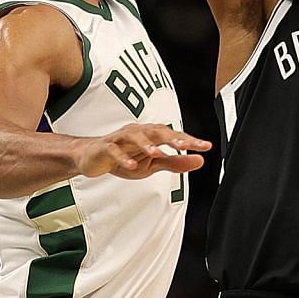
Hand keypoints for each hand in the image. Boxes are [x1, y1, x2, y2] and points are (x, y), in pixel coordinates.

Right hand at [75, 123, 210, 179]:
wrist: (93, 158)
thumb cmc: (125, 158)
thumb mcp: (153, 164)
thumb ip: (175, 162)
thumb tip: (200, 160)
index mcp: (151, 135)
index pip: (173, 136)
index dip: (189, 140)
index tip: (205, 146)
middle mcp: (138, 132)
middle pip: (156, 131)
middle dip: (171, 138)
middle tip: (185, 146)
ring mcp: (120, 138)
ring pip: (134, 136)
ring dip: (146, 144)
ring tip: (157, 153)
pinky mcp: (105, 147)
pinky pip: (114, 150)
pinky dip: (123, 157)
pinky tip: (131, 166)